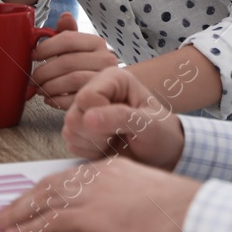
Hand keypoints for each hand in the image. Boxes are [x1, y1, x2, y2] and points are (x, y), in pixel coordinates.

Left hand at [0, 155, 200, 231]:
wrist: (190, 211)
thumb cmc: (176, 207)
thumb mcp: (142, 194)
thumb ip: (119, 196)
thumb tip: (104, 212)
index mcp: (108, 167)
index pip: (66, 177)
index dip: (43, 190)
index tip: (28, 199)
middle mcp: (96, 175)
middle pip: (48, 186)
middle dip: (22, 200)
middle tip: (2, 212)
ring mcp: (93, 193)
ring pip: (44, 201)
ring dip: (18, 214)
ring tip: (0, 225)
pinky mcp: (93, 215)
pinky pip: (52, 222)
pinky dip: (30, 229)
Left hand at [31, 12, 119, 110]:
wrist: (106, 89)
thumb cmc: (85, 65)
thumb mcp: (77, 47)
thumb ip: (68, 34)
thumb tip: (64, 16)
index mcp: (97, 42)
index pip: (68, 39)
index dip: (46, 47)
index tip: (33, 55)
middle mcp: (105, 59)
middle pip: (67, 62)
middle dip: (44, 71)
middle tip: (33, 78)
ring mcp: (103, 80)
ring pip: (72, 80)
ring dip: (49, 86)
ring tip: (39, 89)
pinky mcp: (98, 98)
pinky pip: (74, 99)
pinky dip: (56, 100)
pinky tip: (48, 98)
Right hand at [61, 67, 184, 170]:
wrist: (161, 153)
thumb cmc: (161, 133)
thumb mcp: (149, 124)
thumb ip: (121, 117)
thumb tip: (88, 118)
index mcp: (113, 79)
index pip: (87, 97)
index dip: (100, 117)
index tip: (122, 126)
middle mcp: (95, 90)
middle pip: (73, 115)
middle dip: (97, 133)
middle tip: (119, 135)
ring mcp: (84, 109)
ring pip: (69, 129)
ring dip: (94, 143)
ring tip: (115, 139)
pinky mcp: (79, 128)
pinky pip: (71, 143)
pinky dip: (90, 151)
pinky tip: (107, 146)